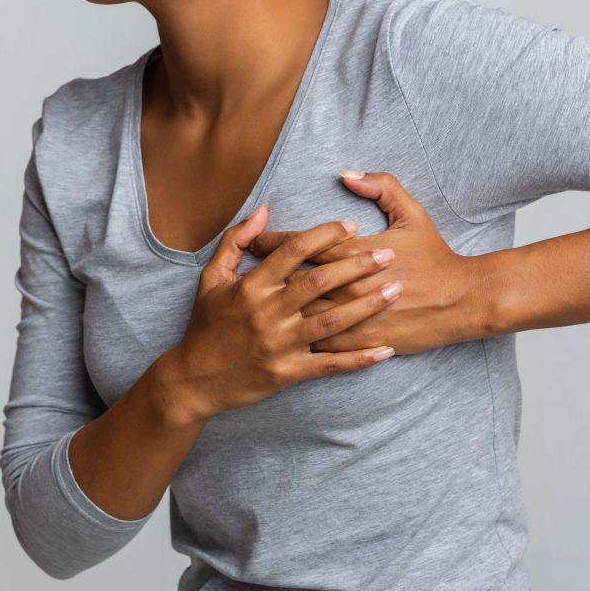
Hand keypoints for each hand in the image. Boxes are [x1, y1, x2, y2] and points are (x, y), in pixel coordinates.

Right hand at [161, 204, 397, 421]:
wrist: (194, 380)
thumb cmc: (205, 325)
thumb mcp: (211, 278)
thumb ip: (236, 241)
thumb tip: (264, 211)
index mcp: (251, 286)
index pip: (294, 251)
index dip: (326, 235)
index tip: (352, 226)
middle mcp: (267, 313)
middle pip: (320, 282)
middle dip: (358, 265)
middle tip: (388, 254)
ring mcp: (279, 344)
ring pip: (332, 321)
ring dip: (367, 305)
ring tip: (394, 290)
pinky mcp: (288, 373)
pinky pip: (330, 365)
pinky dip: (360, 359)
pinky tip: (386, 350)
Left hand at [249, 172, 485, 355]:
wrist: (463, 301)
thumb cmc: (435, 257)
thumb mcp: (412, 214)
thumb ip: (380, 187)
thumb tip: (347, 174)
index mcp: (353, 252)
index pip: (300, 245)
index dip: (272, 242)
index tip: (255, 240)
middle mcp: (347, 285)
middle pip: (291, 280)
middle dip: (264, 276)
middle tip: (244, 274)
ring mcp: (352, 316)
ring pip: (300, 315)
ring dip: (276, 311)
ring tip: (255, 307)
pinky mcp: (360, 341)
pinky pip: (320, 343)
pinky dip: (299, 339)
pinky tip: (283, 336)